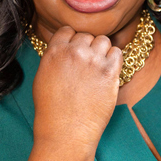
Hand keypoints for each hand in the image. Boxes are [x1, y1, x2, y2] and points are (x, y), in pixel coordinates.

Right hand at [31, 25, 121, 151]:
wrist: (66, 130)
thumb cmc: (51, 109)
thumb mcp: (42, 77)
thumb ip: (54, 58)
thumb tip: (65, 50)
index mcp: (54, 52)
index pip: (68, 30)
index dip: (72, 39)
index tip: (74, 50)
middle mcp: (74, 52)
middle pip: (87, 35)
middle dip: (88, 46)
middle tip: (86, 62)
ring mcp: (93, 61)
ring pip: (104, 41)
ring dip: (102, 50)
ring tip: (98, 66)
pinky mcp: (110, 72)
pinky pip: (118, 52)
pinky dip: (114, 59)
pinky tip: (107, 71)